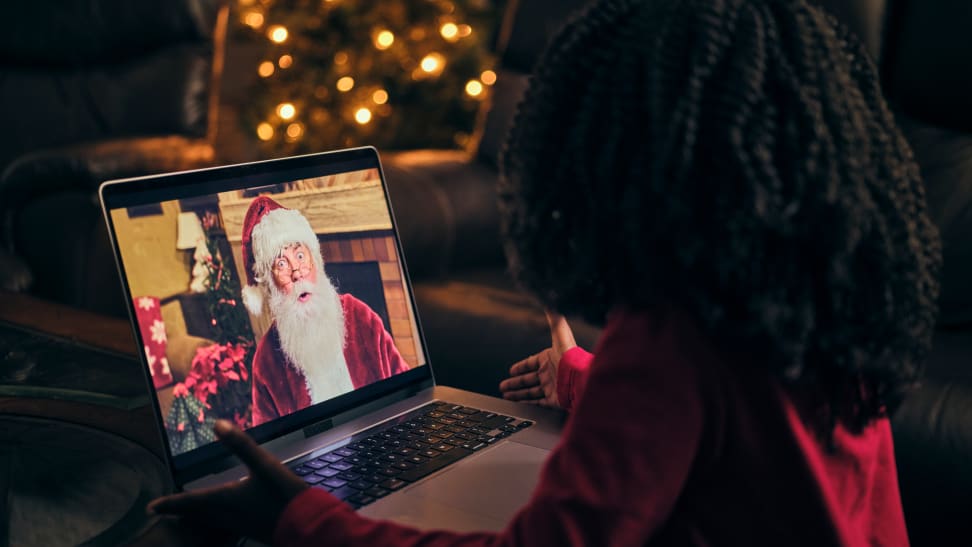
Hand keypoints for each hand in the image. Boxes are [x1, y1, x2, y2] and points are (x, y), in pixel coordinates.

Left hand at [147, 420, 308, 543]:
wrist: (306, 524)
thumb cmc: (283, 495)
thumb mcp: (263, 465)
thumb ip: (241, 445)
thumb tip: (218, 424)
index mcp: (226, 499)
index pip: (190, 502)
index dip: (169, 504)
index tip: (151, 508)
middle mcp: (228, 515)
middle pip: (196, 515)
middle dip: (180, 513)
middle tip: (164, 512)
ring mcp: (240, 524)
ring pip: (209, 522)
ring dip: (196, 517)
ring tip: (188, 514)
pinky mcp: (252, 528)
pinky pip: (224, 525)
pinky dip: (215, 520)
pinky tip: (224, 517)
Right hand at [499, 311, 576, 407]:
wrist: (581, 378)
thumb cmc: (571, 356)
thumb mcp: (560, 333)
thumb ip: (554, 318)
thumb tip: (550, 301)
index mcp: (549, 359)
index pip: (531, 363)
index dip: (520, 366)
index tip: (511, 370)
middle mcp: (550, 373)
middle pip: (528, 379)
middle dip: (515, 382)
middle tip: (503, 386)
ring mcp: (552, 387)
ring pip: (531, 392)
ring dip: (518, 394)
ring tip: (506, 396)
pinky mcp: (554, 400)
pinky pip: (538, 403)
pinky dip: (528, 403)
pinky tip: (519, 404)